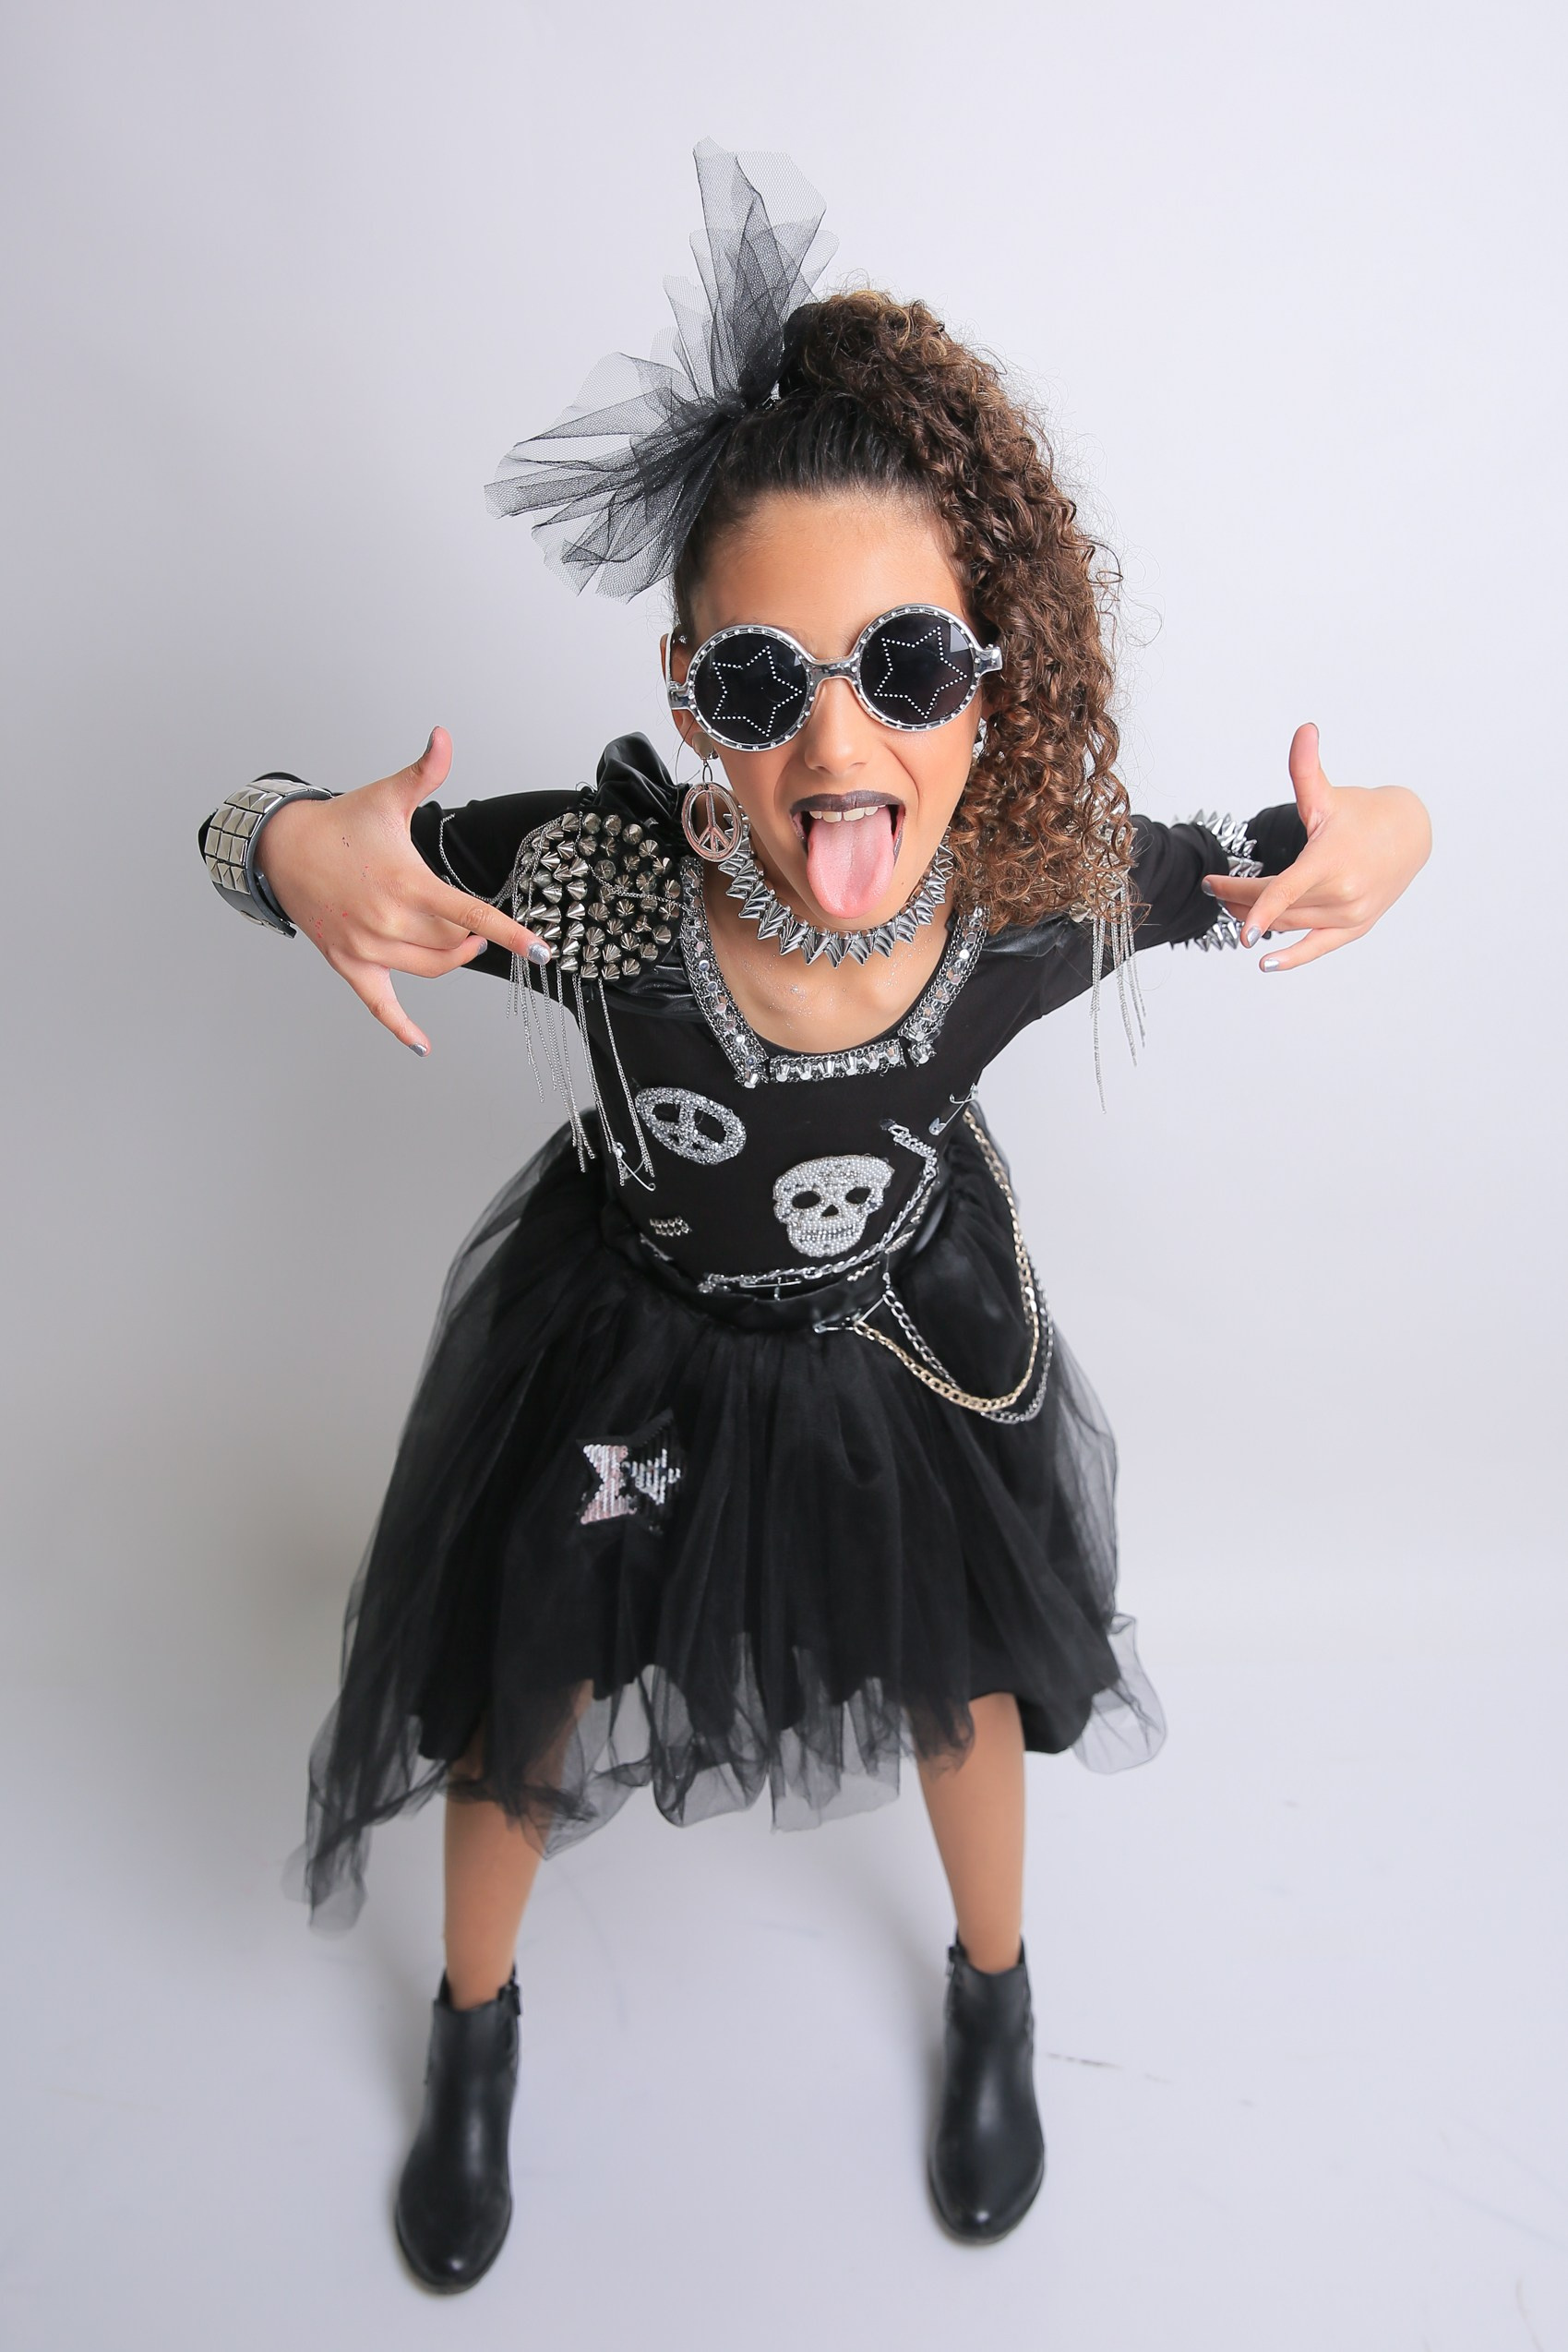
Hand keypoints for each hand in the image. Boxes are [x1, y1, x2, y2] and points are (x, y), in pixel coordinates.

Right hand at [254, 727, 548, 1053]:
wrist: (281, 848)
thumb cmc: (340, 823)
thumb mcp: (387, 797)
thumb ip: (425, 771)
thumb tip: (443, 735)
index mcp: (407, 885)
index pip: (470, 915)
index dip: (510, 933)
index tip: (540, 949)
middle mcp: (388, 923)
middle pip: (453, 945)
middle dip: (472, 934)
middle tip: (474, 920)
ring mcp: (367, 948)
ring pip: (430, 969)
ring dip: (451, 957)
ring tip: (457, 940)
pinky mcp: (348, 963)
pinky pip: (379, 1005)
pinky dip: (402, 1028)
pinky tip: (422, 1047)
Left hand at [1202, 723, 1431, 971]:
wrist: (1411, 835)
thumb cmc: (1365, 815)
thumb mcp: (1330, 794)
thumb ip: (1306, 768)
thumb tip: (1304, 730)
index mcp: (1331, 860)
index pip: (1285, 889)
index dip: (1255, 905)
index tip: (1229, 913)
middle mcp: (1342, 893)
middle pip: (1277, 907)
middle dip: (1238, 899)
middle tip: (1213, 888)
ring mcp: (1350, 914)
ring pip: (1290, 925)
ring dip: (1256, 919)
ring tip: (1231, 905)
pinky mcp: (1355, 927)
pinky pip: (1318, 947)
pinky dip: (1292, 957)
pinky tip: (1266, 963)